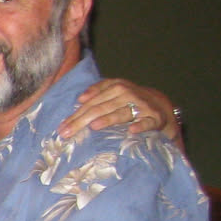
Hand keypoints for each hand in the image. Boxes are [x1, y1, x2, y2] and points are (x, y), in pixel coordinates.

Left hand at [59, 78, 180, 145]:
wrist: (159, 104)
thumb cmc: (128, 100)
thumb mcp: (113, 91)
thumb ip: (97, 92)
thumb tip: (81, 98)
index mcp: (115, 86)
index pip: (91, 102)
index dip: (75, 114)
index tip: (61, 127)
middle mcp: (128, 94)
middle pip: (101, 108)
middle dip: (82, 121)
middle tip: (67, 133)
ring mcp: (142, 106)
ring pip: (122, 113)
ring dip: (108, 120)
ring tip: (94, 126)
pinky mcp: (155, 118)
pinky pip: (147, 122)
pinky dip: (141, 125)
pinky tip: (132, 130)